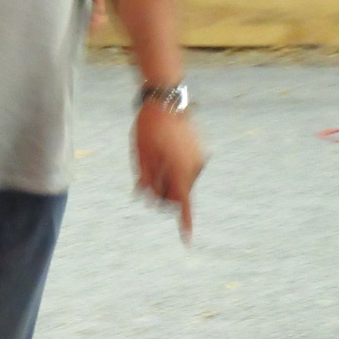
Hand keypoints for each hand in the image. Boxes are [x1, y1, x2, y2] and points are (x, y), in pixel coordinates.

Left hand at [135, 104, 204, 241]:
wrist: (166, 99)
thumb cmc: (148, 126)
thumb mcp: (140, 152)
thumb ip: (145, 176)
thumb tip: (146, 195)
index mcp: (179, 167)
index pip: (183, 202)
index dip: (184, 222)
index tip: (187, 240)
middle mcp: (193, 165)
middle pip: (179, 194)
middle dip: (163, 195)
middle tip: (144, 182)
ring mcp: (198, 157)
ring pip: (182, 180)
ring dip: (168, 179)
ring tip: (151, 161)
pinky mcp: (198, 149)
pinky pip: (186, 167)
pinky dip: (174, 167)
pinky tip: (162, 154)